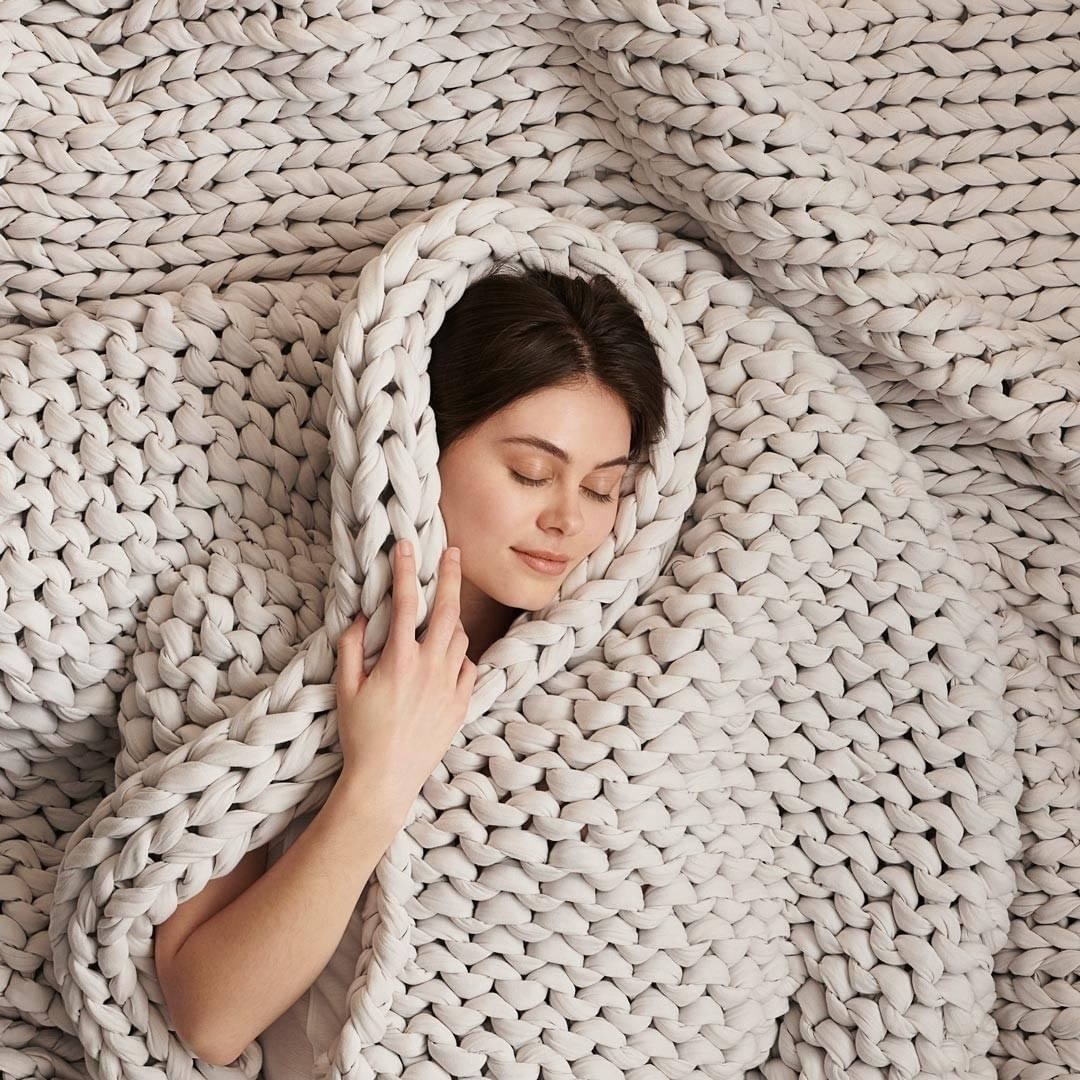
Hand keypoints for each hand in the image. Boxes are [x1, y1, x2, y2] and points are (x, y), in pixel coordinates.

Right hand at [334, 541, 476, 819]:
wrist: (386, 780)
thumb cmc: (360, 736)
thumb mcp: (345, 689)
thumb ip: (349, 649)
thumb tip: (357, 619)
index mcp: (399, 660)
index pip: (404, 603)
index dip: (405, 571)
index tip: (407, 546)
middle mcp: (430, 668)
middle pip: (448, 610)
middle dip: (451, 577)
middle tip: (454, 554)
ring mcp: (450, 686)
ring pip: (460, 637)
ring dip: (453, 618)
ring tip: (443, 610)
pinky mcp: (461, 704)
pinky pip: (469, 667)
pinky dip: (461, 654)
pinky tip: (450, 654)